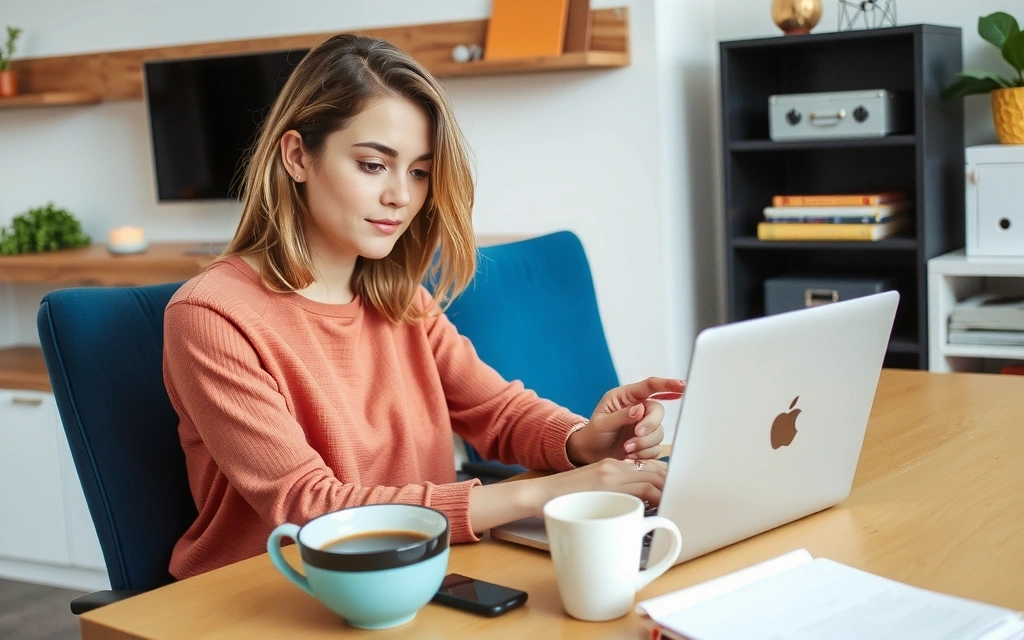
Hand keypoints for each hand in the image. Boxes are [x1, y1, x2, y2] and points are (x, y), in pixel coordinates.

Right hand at [530, 458, 667, 514]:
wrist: (539, 494)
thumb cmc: (563, 498)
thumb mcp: (592, 491)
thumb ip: (614, 493)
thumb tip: (636, 508)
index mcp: (612, 467)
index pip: (649, 468)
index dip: (667, 479)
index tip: (677, 491)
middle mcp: (615, 466)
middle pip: (656, 471)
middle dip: (673, 486)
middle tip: (684, 499)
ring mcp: (611, 473)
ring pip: (652, 478)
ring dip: (668, 491)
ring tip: (678, 504)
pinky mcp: (606, 483)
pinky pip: (641, 489)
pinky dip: (656, 497)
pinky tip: (663, 507)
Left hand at [566, 377, 684, 465]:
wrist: (590, 453)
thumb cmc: (592, 434)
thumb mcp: (601, 423)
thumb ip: (621, 416)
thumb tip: (640, 409)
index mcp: (626, 397)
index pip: (650, 386)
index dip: (667, 384)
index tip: (682, 385)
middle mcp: (638, 409)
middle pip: (658, 411)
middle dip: (649, 425)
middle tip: (636, 435)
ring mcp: (644, 426)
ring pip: (659, 432)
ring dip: (644, 443)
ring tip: (626, 450)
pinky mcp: (646, 442)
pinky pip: (656, 447)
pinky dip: (644, 453)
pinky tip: (630, 456)